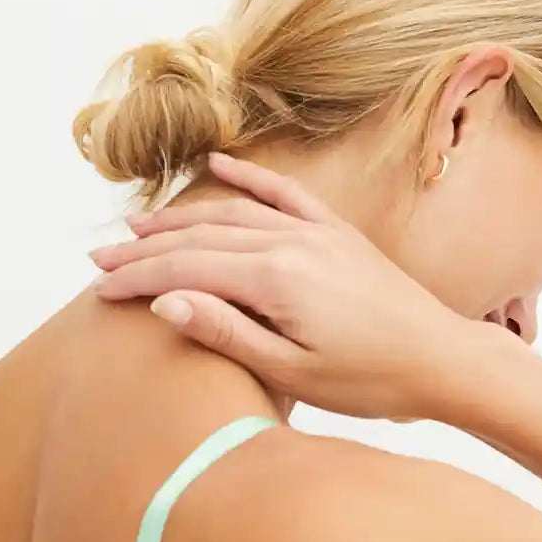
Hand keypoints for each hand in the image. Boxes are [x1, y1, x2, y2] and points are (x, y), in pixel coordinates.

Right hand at [89, 151, 482, 421]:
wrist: (443, 361)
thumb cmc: (370, 379)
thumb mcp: (292, 371)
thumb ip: (227, 332)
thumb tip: (166, 301)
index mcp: (275, 278)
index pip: (185, 268)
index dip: (137, 276)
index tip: (98, 287)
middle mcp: (291, 241)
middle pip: (199, 236)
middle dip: (145, 247)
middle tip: (100, 258)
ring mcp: (316, 232)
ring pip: (232, 211)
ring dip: (181, 215)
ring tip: (139, 224)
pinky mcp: (336, 233)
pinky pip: (283, 194)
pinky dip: (248, 177)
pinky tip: (220, 163)